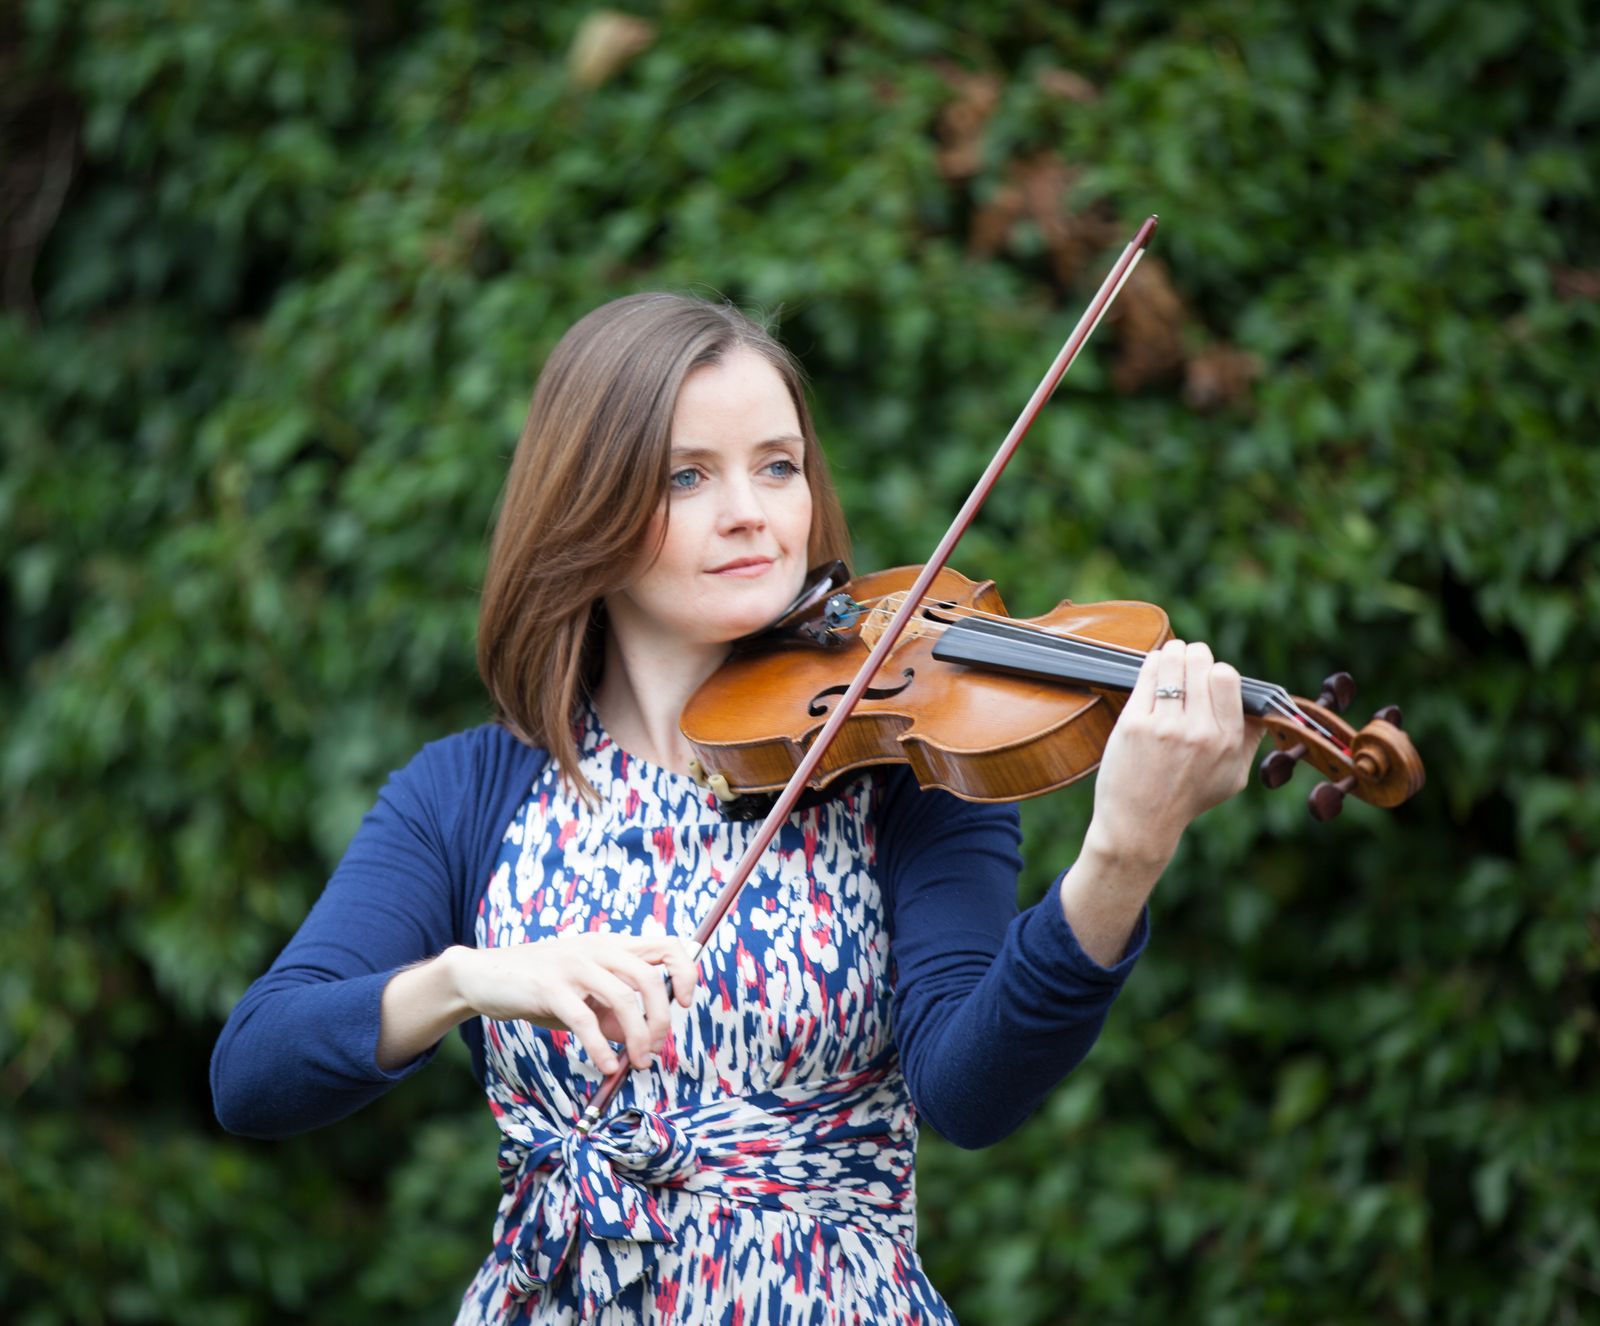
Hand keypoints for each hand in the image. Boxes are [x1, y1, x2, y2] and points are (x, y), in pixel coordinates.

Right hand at [451, 933, 698, 1072]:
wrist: (484, 976)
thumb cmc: (540, 987)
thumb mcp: (584, 996)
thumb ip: (613, 1014)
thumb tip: (641, 1042)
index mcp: (611, 945)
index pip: (667, 945)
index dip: (686, 972)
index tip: (685, 1004)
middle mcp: (597, 948)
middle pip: (650, 976)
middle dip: (660, 1019)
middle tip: (653, 1049)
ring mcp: (573, 964)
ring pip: (623, 997)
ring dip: (637, 1036)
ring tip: (635, 1064)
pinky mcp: (549, 986)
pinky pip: (585, 1020)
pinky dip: (600, 1048)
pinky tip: (605, 1067)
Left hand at [1087, 638, 1265, 861]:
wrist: (1139, 825)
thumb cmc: (1186, 800)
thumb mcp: (1232, 778)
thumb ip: (1249, 740)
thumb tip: (1262, 708)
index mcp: (1226, 742)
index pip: (1227, 678)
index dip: (1217, 670)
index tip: (1209, 675)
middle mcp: (1198, 732)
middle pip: (1200, 663)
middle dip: (1194, 654)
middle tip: (1189, 657)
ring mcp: (1164, 727)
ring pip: (1171, 663)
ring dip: (1172, 652)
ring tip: (1171, 655)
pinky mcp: (1133, 725)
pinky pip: (1145, 677)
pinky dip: (1151, 664)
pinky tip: (1154, 666)